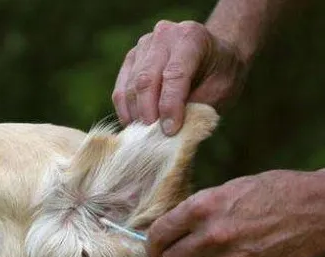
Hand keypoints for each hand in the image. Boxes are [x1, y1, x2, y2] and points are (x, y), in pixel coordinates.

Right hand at [112, 20, 247, 134]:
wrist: (214, 55)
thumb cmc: (220, 74)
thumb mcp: (221, 89)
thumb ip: (197, 107)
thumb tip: (170, 132)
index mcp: (190, 37)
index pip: (174, 74)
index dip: (170, 106)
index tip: (170, 131)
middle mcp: (163, 35)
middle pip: (146, 79)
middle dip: (148, 112)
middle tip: (152, 136)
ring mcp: (143, 46)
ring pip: (130, 86)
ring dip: (135, 115)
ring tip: (144, 135)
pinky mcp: (130, 59)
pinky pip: (120, 89)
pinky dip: (125, 111)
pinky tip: (134, 125)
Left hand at [148, 170, 324, 256]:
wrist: (315, 209)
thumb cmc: (271, 192)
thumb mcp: (226, 189)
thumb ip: (196, 210)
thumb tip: (171, 228)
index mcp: (202, 208)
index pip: (159, 234)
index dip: (152, 244)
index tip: (155, 247)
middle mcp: (212, 235)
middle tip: (180, 253)